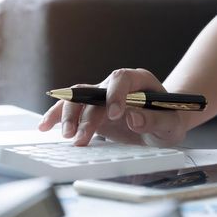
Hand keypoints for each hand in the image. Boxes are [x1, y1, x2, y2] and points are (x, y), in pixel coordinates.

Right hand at [37, 68, 187, 146]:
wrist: (162, 124)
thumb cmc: (169, 120)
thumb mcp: (170, 124)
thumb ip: (155, 120)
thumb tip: (133, 116)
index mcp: (138, 81)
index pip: (121, 79)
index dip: (115, 94)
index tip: (115, 114)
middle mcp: (116, 85)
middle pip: (94, 91)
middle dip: (86, 114)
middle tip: (80, 137)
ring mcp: (101, 96)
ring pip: (78, 97)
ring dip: (68, 115)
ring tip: (65, 136)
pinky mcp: (91, 109)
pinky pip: (71, 108)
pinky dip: (57, 116)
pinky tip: (45, 126)